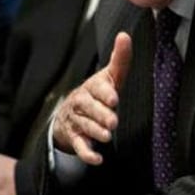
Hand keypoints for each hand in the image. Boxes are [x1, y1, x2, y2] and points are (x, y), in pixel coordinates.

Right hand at [53, 32, 131, 164]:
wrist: (70, 113)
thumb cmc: (97, 93)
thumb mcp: (109, 76)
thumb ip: (120, 59)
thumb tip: (124, 35)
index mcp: (92, 88)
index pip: (97, 89)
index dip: (105, 93)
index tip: (114, 98)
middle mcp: (82, 104)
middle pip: (90, 109)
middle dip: (101, 115)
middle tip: (113, 122)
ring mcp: (77, 121)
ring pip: (85, 127)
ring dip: (95, 132)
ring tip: (107, 137)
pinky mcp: (75, 138)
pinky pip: (79, 147)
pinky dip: (87, 154)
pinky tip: (97, 160)